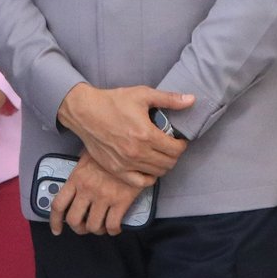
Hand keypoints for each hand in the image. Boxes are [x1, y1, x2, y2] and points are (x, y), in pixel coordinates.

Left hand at [48, 157, 143, 236]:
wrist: (132, 147)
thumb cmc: (111, 149)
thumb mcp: (89, 154)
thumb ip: (80, 170)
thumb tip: (76, 180)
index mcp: (77, 177)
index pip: (58, 204)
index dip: (55, 221)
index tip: (57, 229)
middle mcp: (87, 189)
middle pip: (74, 220)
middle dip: (79, 228)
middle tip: (84, 226)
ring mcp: (104, 196)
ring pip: (93, 226)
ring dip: (96, 230)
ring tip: (101, 226)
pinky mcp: (121, 201)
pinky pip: (113, 225)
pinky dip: (113, 230)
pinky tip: (115, 227)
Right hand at [56, 84, 190, 187]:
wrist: (85, 112)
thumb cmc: (113, 101)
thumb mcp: (142, 94)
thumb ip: (169, 99)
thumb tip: (192, 100)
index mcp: (146, 134)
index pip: (176, 149)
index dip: (182, 144)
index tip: (179, 139)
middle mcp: (137, 152)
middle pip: (169, 163)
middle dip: (174, 154)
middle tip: (171, 145)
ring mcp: (126, 164)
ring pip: (157, 173)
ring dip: (163, 165)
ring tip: (160, 153)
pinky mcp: (116, 170)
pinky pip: (140, 182)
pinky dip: (149, 178)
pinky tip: (149, 167)